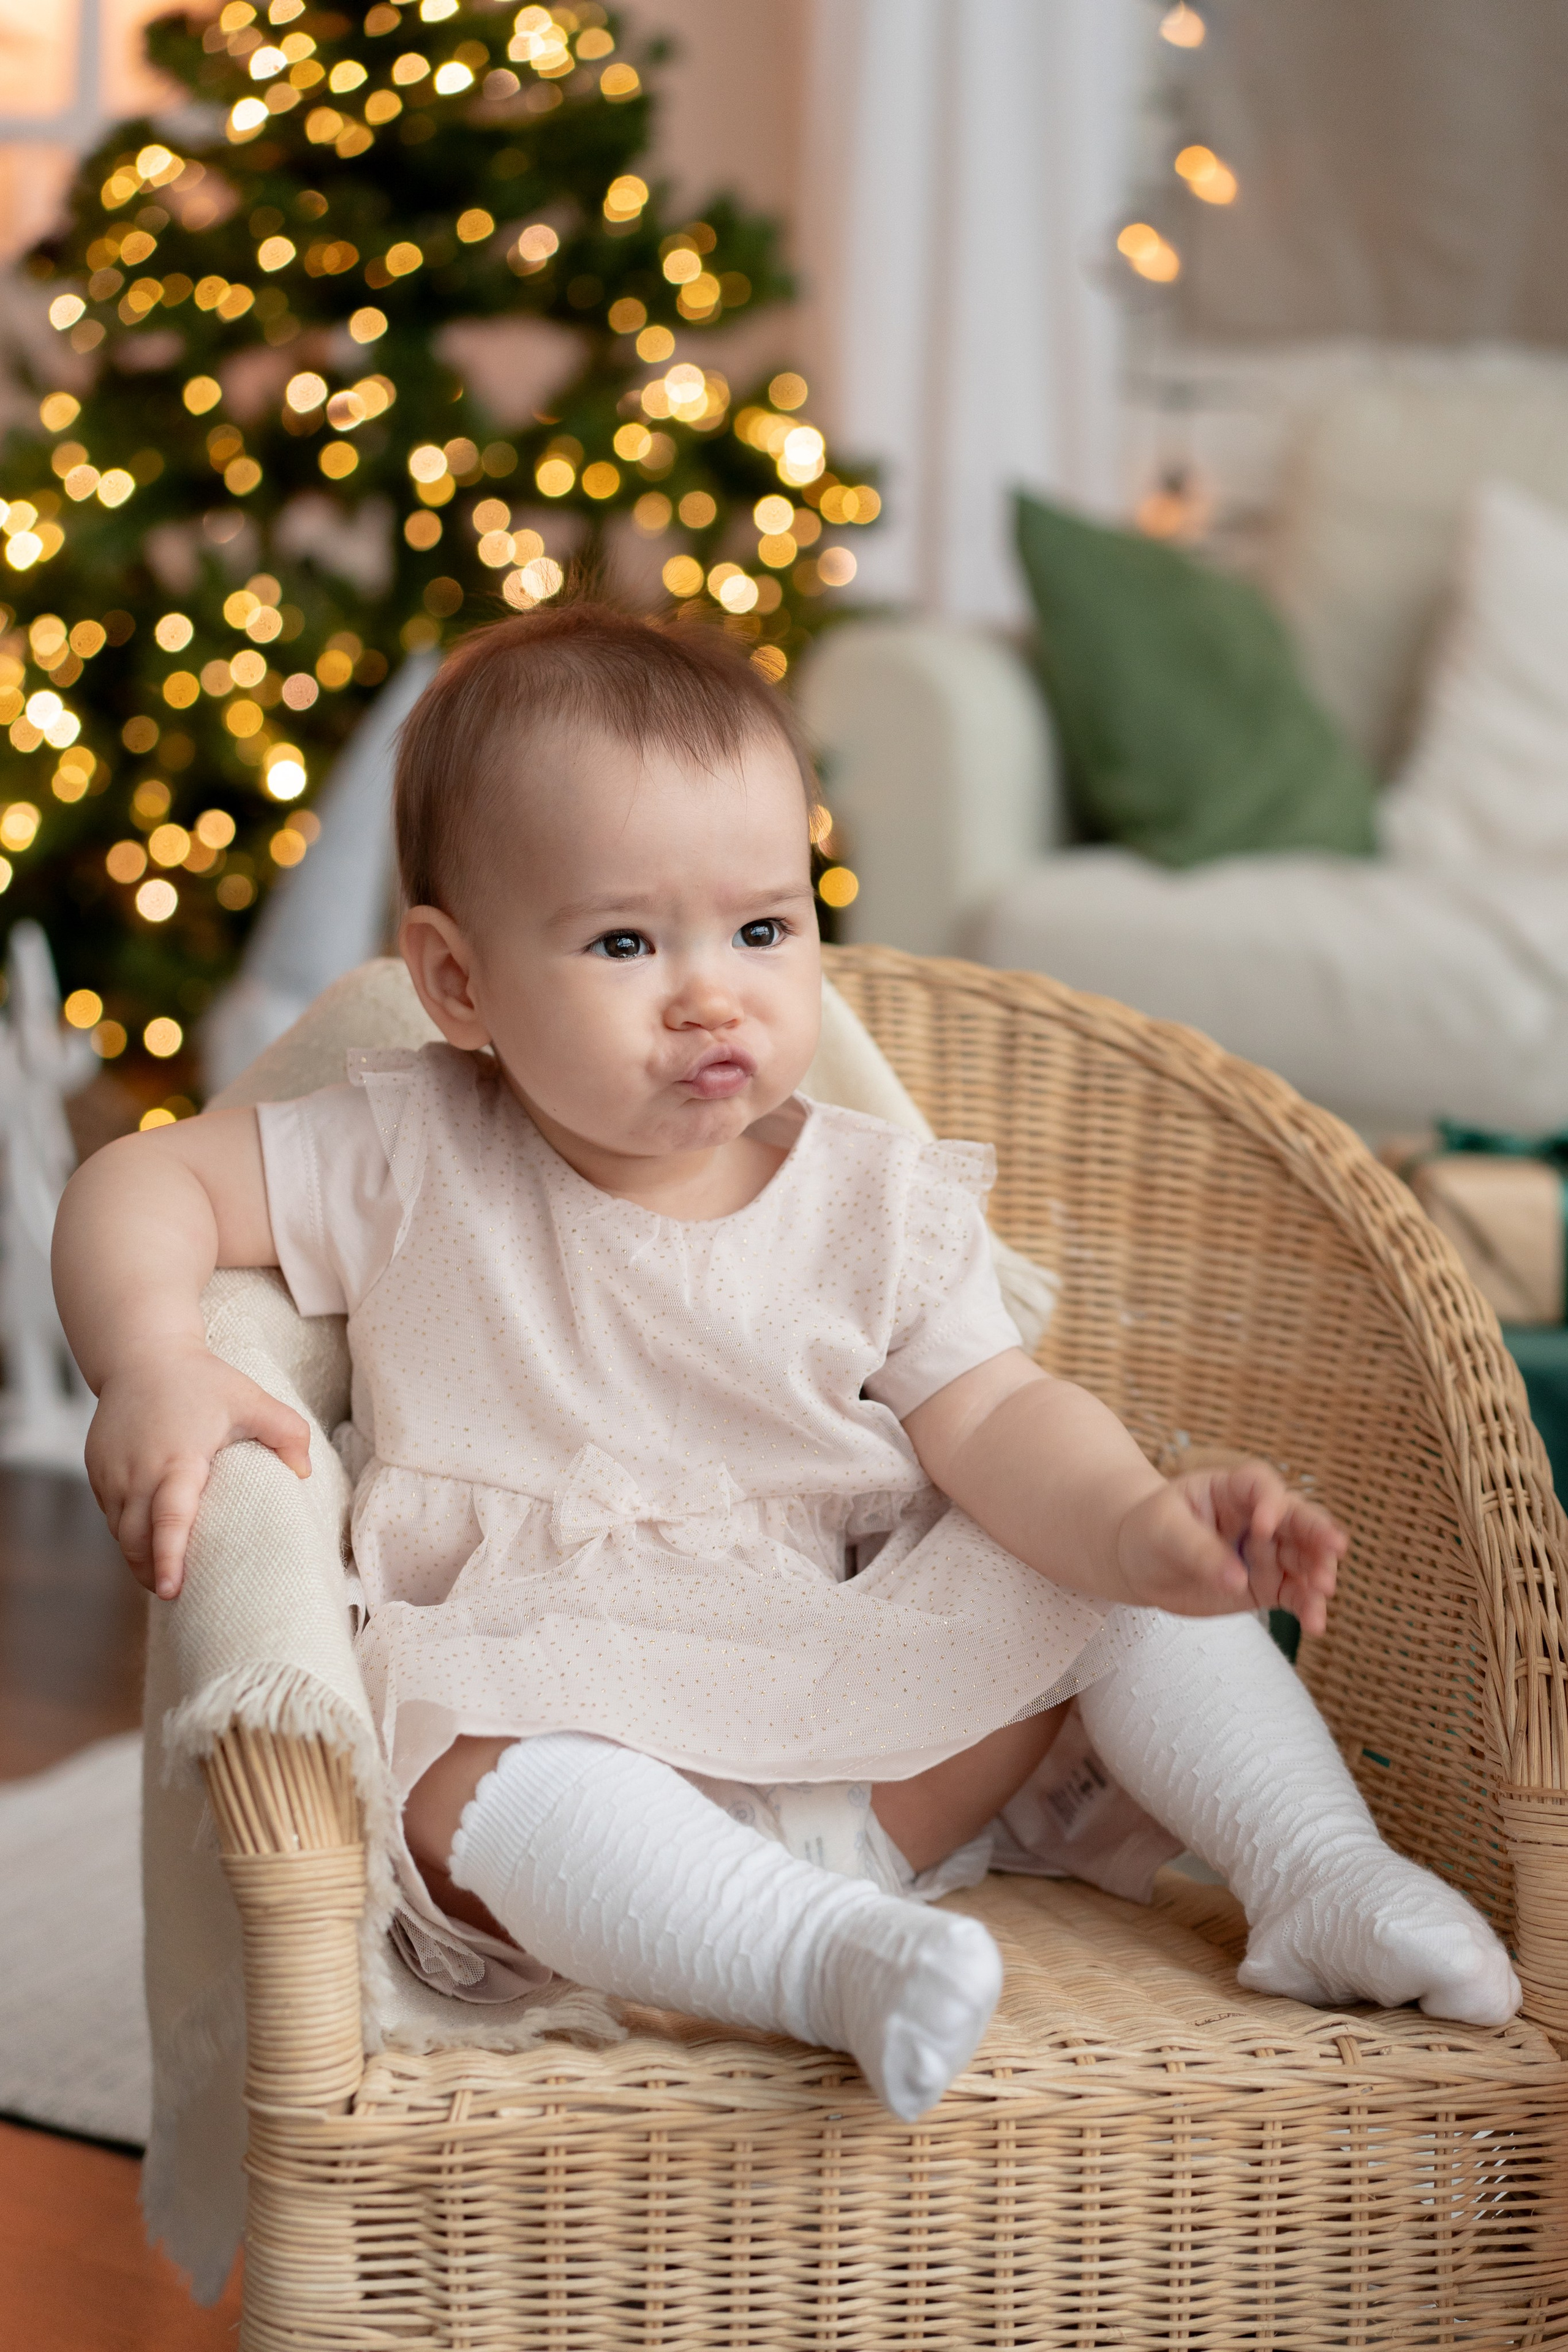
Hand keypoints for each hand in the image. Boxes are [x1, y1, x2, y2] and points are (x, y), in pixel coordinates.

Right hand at [86, 1340, 311, 1600]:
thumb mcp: (251, 1399)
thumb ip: (286, 1432)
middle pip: (137, 1538)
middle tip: (175, 1594)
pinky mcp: (96, 1469)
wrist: (141, 1355)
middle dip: (152, 1572)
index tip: (172, 1589)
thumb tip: (305, 1473)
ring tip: (162, 1577)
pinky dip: (127, 1534)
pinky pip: (110, 1514)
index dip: (169, 1556)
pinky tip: (146, 1544)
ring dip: (139, 1557)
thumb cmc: (200, 1380)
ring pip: (121, 1532)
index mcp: (177, 1458)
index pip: (169, 1517)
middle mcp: (137, 1470)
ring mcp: (111, 1472)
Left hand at [1115, 1462, 1344, 1635]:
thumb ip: (1199, 1550)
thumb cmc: (1149, 1531)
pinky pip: (1294, 1594)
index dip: (1270, 1502)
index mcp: (1231, 1489)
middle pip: (1296, 1519)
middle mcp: (1258, 1517)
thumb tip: (1237, 1580)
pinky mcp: (1267, 1585)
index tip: (1264, 1527)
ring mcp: (1266, 1552)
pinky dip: (1307, 1606)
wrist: (1139, 1563)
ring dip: (1318, 1572)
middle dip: (1316, 1533)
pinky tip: (1315, 1623)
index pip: (1260, 1486)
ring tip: (1324, 1591)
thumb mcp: (1164, 1531)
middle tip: (1334, 1549)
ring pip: (1303, 1558)